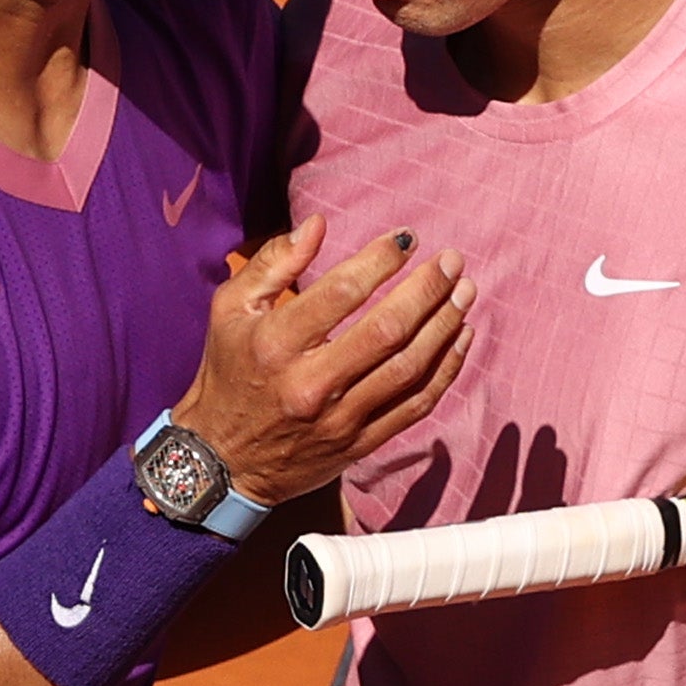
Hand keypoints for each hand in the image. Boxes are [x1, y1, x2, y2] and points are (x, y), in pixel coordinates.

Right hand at [173, 216, 472, 507]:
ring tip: (464, 292)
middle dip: (428, 290)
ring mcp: (339, 419)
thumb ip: (273, 263)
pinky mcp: (359, 444)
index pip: (343, 292)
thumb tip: (317, 224)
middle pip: (387, 330)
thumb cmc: (228, 374)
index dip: (381, 260)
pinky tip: (461, 338)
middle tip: (452, 261)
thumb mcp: (230, 310)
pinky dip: (446, 370)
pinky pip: (415, 405)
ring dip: (445, 325)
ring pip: (408, 368)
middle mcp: (310, 383)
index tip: (406, 238)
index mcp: (276, 343)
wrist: (221, 461)